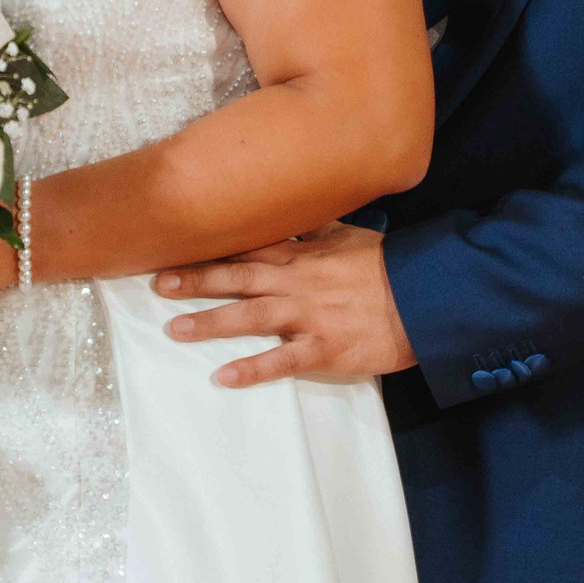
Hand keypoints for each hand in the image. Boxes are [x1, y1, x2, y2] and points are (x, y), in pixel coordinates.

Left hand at [154, 222, 415, 387]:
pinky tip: (224, 377)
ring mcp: (308, 317)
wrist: (424, 298)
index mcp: (301, 255)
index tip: (176, 245)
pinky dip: (253, 369)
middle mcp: (296, 284)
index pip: (247, 249)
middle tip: (159, 283)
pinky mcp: (323, 349)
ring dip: (211, 322)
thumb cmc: (385, 265)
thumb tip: (291, 205)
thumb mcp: (348, 233)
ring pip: (250, 317)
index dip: (210, 248)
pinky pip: (283, 361)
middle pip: (238, 279)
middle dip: (197, 281)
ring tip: (174, 330)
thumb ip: (314, 225)